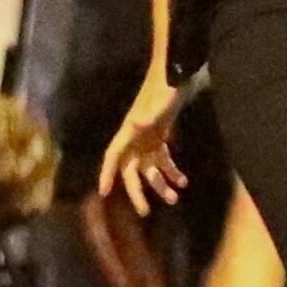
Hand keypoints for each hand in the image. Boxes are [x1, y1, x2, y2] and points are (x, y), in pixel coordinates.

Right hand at [98, 68, 187, 216]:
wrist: (176, 74)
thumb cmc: (165, 87)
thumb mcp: (159, 102)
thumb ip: (149, 116)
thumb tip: (135, 124)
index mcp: (129, 131)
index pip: (113, 155)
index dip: (107, 173)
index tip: (103, 192)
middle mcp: (134, 138)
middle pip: (131, 170)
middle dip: (138, 191)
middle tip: (146, 212)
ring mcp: (147, 139)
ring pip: (149, 169)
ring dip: (160, 184)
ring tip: (174, 198)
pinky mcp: (160, 137)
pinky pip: (163, 160)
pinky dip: (172, 172)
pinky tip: (183, 181)